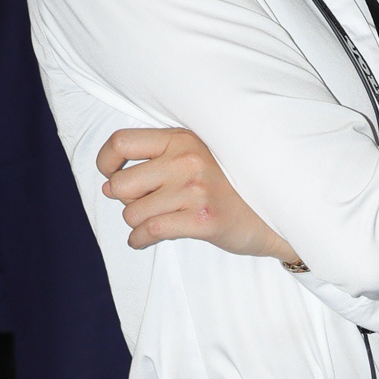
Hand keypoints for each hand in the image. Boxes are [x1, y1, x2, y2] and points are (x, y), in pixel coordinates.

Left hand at [95, 127, 301, 263]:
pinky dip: (139, 240)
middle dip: (125, 200)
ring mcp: (195, 189)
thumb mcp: (196, 159)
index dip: (106, 161)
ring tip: (152, 222)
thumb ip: (155, 164)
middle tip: (142, 204)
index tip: (110, 174)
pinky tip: (143, 240)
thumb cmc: (228, 187)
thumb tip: (106, 186)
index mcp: (182, 139)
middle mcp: (187, 159)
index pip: (122, 142)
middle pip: (120, 183)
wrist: (272, 215)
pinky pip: (149, 232)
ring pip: (133, 212)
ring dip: (136, 223)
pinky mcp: (202, 219)